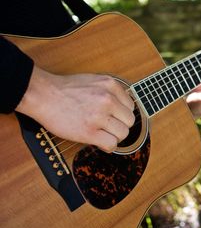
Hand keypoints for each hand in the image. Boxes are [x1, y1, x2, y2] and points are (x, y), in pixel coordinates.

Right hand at [16, 66, 134, 152]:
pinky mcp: (89, 132)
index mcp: (110, 85)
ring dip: (114, 136)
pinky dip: (108, 146)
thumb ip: (110, 92)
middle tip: (108, 127)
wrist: (43, 95)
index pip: (130, 106)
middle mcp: (108, 99)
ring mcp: (99, 116)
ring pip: (123, 134)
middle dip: (120, 126)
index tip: (114, 118)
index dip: (122, 114)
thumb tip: (123, 107)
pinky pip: (111, 144)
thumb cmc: (65, 89)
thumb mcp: (94, 81)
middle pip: (130, 121)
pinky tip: (99, 142)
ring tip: (102, 133)